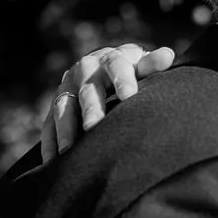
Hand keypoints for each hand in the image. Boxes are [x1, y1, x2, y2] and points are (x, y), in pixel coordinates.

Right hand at [40, 44, 175, 161]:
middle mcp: (84, 70)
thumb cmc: (132, 72)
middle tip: (94, 127)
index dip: (122, 81)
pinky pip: (49, 124)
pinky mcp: (55, 106)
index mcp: (110, 59)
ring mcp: (67, 88)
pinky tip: (52, 162)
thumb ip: (152, 64)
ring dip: (65, 128)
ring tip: (68, 150)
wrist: (105, 67)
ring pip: (63, 107)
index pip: (116, 66)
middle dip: (90, 109)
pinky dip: (49, 143)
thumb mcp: (141, 65)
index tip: (130, 97)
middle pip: (87, 90)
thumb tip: (168, 55)